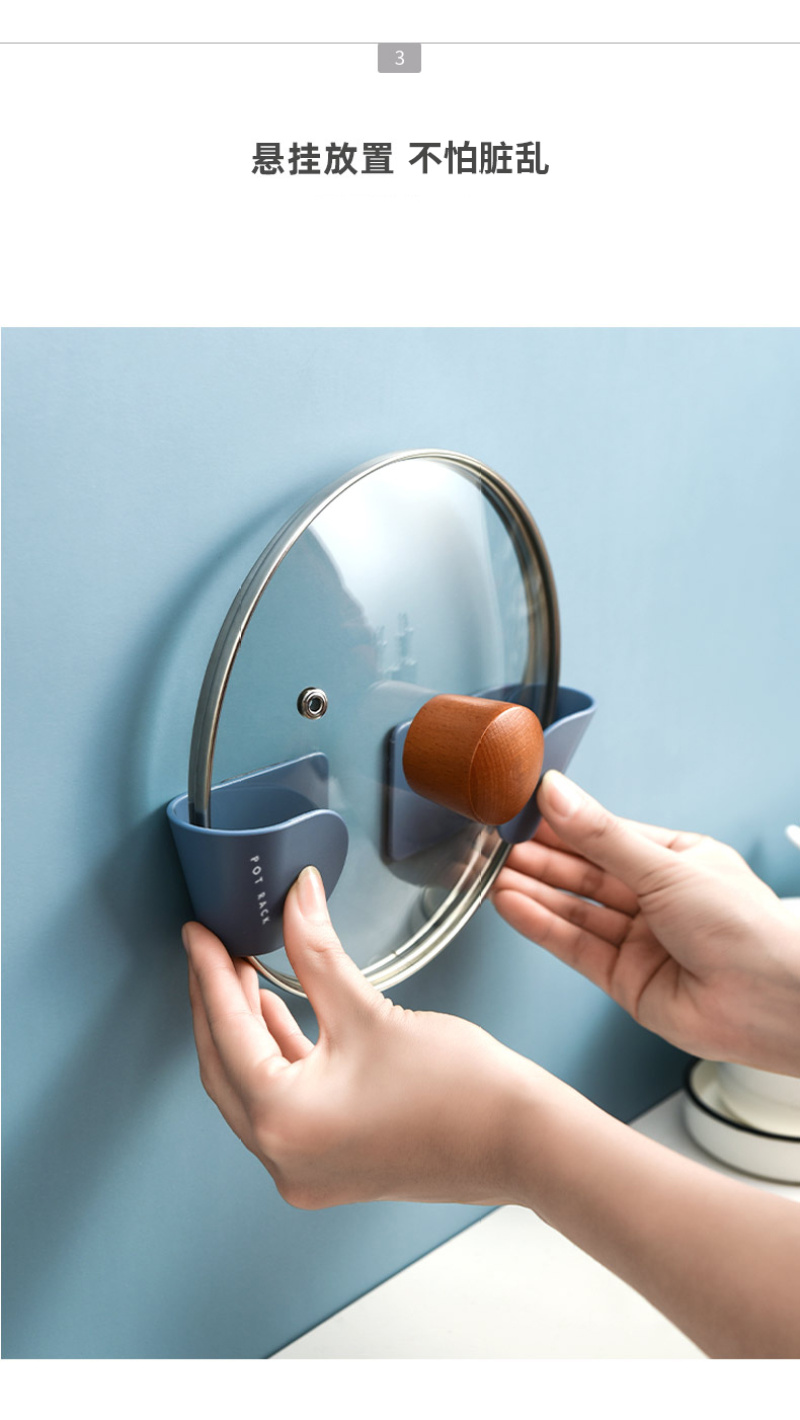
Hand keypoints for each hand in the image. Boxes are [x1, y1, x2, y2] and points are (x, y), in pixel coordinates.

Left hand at [183, 867, 541, 1208]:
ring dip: (243, 1029)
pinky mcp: (330, 1166)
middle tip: (213, 946)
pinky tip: (278, 1016)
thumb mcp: (370, 1010)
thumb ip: (316, 951)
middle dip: (215, 1001)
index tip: (198, 933)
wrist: (522, 1142)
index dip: (208, 972)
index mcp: (283, 1121)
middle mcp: (283, 1158)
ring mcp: (306, 1170)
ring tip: (242, 971)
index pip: (225, 1030)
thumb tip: (295, 897)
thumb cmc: (461, 1090)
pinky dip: (275, 1058)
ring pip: (249, 1087)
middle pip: (223, 1064)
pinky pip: (281, 1106)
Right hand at [492, 771, 799, 1073]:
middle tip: (498, 843)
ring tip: (493, 873)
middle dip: (542, 858)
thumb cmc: (746, 930)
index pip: (607, 836)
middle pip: (586, 874)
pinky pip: (574, 946)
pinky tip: (512, 905)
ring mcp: (641, 941)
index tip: (523, 810)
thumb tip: (558, 794)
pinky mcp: (625, 980)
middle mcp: (659, 900)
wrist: (771, 1004)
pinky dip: (541, 925)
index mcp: (679, 861)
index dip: (564, 825)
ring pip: (576, 910)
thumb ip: (601, 836)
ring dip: (534, 891)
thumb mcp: (666, 867)